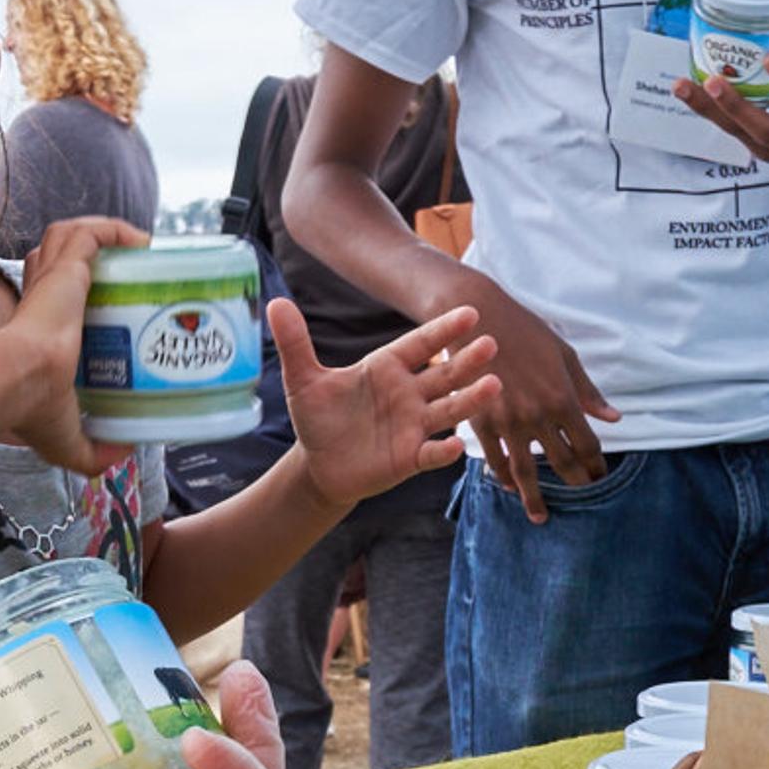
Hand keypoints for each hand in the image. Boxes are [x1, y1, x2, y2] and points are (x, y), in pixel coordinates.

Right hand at [0, 217, 148, 476]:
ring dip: (103, 235)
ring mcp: (52, 276)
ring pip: (72, 236)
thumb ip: (93, 452)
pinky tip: (144, 242)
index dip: (74, 293)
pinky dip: (118, 231)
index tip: (108, 304)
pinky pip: (93, 233)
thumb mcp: (67, 440)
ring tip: (138, 250)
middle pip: (60, 258)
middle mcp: (40, 294)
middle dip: (92, 259)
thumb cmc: (34, 406)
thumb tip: (122, 454)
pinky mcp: (68, 267)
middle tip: (129, 276)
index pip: (46, 293)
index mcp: (34, 326)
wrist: (21, 380)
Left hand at [283, 300, 498, 510]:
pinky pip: (431, 453)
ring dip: (470, 400)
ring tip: (493, 387)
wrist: (319, 465)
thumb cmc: (318, 417)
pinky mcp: (410, 458)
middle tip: (491, 344)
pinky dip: (444, 451)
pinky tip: (457, 447)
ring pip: (448, 410)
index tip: (469, 312)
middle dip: (467, 361)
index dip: (443, 330)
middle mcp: (408, 394)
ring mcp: (413, 426)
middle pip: (444, 374)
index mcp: (387, 368)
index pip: (420, 344)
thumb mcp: (303, 380)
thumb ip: (295, 343)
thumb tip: (275, 304)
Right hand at [464, 281, 622, 524]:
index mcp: (563, 398)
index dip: (597, 466)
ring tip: (540, 517)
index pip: (587, 446)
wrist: (477, 317)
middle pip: (562, 464)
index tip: (601, 478)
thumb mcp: (564, 356)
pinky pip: (494, 460)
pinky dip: (503, 477)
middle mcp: (537, 416)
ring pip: (525, 473)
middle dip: (576, 485)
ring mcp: (507, 422)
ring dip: (534, 499)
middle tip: (583, 500)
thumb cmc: (526, 331)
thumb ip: (588, 392)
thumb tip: (615, 419)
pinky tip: (510, 487)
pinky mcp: (480, 422)